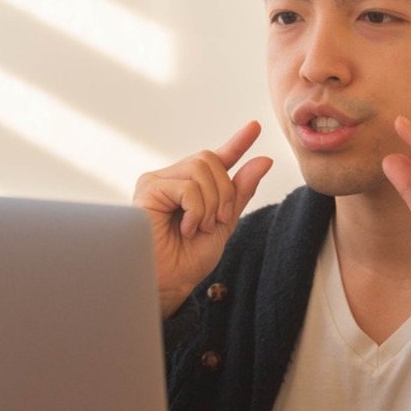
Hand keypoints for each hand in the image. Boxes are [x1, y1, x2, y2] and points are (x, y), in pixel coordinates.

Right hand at [133, 121, 272, 316]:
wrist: (168, 284)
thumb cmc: (188, 260)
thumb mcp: (223, 224)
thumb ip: (239, 192)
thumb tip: (262, 160)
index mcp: (189, 187)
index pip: (216, 159)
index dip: (236, 143)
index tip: (255, 127)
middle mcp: (171, 179)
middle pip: (210, 159)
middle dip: (224, 192)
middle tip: (216, 221)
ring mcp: (157, 182)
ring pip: (201, 169)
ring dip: (210, 203)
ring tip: (198, 227)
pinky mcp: (148, 189)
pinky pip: (188, 186)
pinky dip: (196, 210)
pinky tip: (185, 228)